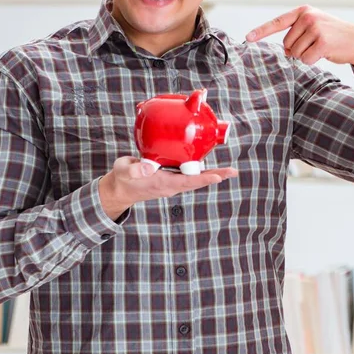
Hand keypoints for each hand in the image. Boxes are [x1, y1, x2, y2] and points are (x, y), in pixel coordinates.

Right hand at [98, 156, 237, 220]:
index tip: (217, 177)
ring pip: (195, 179)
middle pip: (197, 182)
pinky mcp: (171, 178)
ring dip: (212, 174)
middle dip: (215, 177)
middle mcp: (171, 185)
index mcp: (161, 183)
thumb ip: (134, 168)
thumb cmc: (122, 178)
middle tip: (232, 172)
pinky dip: (200, 170)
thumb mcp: (123, 171)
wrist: (121, 188)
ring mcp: (172, 183)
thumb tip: (149, 167)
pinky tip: (209, 165)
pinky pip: (189, 175)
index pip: (186, 182)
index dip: (202, 179)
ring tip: (228, 171)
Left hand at [246, 5, 353, 70]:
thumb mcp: (313, 26)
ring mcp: (316, 28)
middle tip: (315, 44)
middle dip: (297, 49)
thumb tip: (284, 51)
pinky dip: (313, 60)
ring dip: (306, 55)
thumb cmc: (331, 35)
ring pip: (295, 53)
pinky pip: (305, 59)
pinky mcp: (322, 42)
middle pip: (286, 44)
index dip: (261, 31)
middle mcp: (308, 17)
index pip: (277, 22)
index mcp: (303, 11)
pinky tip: (325, 53)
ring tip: (321, 47)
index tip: (248, 38)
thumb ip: (295, 33)